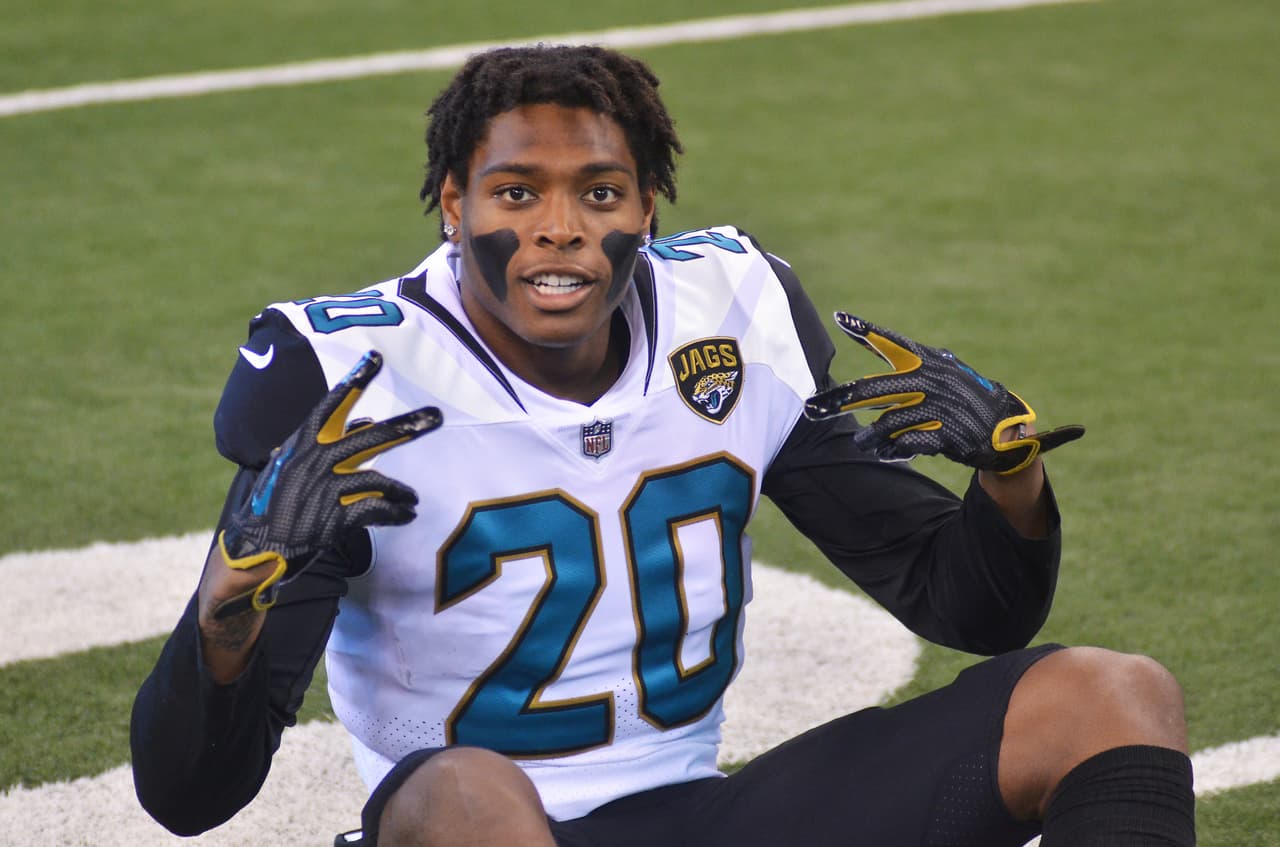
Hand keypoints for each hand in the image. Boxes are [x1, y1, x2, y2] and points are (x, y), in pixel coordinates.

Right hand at [214, 350, 440, 616]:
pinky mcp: (332, 520)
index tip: (376, 358)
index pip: (332, 405)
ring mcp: (323, 490)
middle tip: (437, 417)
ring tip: (413, 499)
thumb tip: (367, 420)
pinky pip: (375, 510)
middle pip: (370, 439)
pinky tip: (407, 516)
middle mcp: (314, 461)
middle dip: (406, 427)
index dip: (354, 381)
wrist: (255, 549)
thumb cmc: (278, 503)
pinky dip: (396, 513)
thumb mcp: (295, 465)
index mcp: (302, 444)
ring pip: (378, 480)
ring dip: (401, 491)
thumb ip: (330, 442)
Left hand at [804, 313, 1083, 473]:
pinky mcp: (947, 433)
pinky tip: (884, 454)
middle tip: (812, 409)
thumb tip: (873, 369)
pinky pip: (909, 442)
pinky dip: (894, 449)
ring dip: (871, 435)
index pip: (892, 342)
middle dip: (840, 400)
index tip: (839, 317)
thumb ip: (909, 373)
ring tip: (860, 443)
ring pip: (889, 421)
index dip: (867, 330)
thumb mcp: (943, 375)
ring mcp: (939, 406)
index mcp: (929, 361)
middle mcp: (931, 379)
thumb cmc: (967, 398)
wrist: (1007, 429)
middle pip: (876, 388)